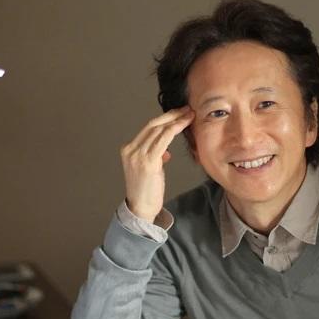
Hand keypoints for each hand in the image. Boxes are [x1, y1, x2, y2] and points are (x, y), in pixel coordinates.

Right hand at [120, 106, 194, 222]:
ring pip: (159, 129)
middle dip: (171, 115)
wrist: (141, 209)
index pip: (148, 129)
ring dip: (176, 120)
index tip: (178, 114)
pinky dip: (175, 129)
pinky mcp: (147, 162)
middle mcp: (130, 150)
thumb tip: (166, 151)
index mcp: (128, 150)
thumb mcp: (150, 170)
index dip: (165, 119)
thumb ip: (155, 157)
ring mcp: (137, 155)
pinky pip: (163, 139)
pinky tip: (184, 125)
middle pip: (153, 125)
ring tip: (189, 115)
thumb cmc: (147, 192)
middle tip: (187, 110)